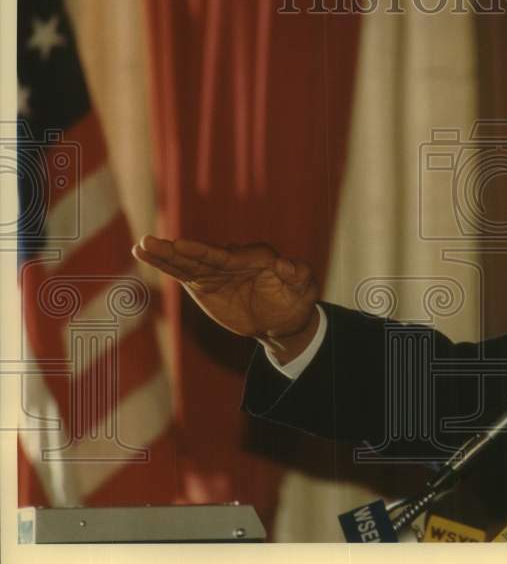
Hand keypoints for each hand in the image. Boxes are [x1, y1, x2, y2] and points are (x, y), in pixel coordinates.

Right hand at [132, 235, 320, 358]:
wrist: (280, 320)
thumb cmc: (295, 303)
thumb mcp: (305, 290)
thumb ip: (300, 276)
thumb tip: (287, 266)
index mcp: (262, 258)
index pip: (245, 255)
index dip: (233, 257)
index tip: (226, 257)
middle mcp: (235, 259)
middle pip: (210, 254)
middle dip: (189, 250)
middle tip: (168, 244)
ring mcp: (216, 269)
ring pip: (189, 261)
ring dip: (167, 253)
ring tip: (144, 244)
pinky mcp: (202, 281)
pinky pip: (181, 271)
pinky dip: (163, 262)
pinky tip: (143, 251)